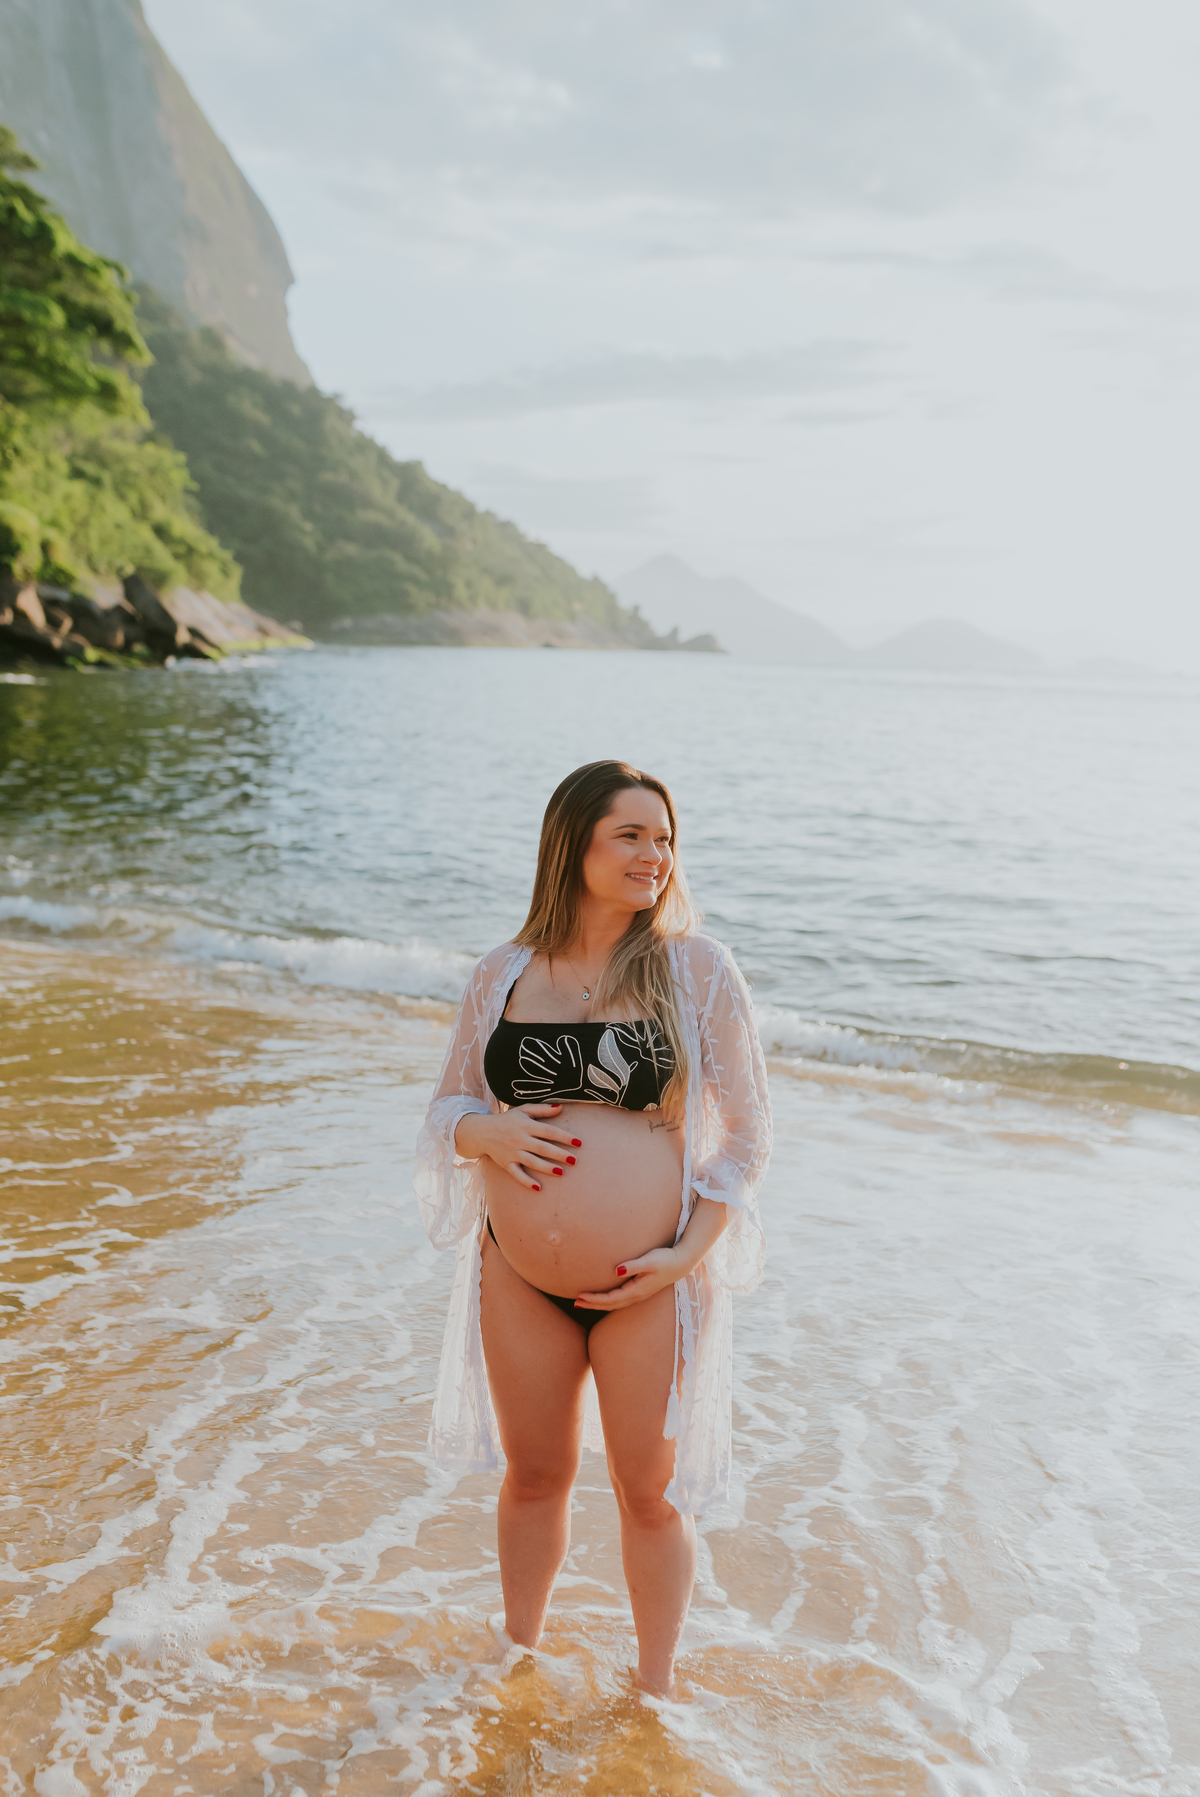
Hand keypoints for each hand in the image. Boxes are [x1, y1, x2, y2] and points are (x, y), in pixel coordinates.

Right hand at [456, 1103, 581, 1191]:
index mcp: (526, 1125)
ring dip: (547, 1168)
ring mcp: (512, 1153)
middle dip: (559, 1154)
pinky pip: (517, 1174)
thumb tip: (561, 1107)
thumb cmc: (508, 1120)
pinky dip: (527, 1181)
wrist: (482, 1131)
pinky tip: (538, 1188)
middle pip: (543, 1148)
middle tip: (574, 1160)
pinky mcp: (506, 1164)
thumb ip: (542, 1109)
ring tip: (561, 1172)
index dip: (564, 1137)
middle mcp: (520, 1139)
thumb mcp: (523, 1110)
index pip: (548, 1131)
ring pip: (532, 1162)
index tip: (579, 1142)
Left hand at [574, 1245, 685, 1310]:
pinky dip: (608, 1300)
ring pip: (614, 1303)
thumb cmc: (666, 1259)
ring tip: (583, 1301)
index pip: (611, 1299)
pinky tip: (602, 1297)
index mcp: (637, 1290)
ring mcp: (639, 1294)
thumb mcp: (650, 1261)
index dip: (594, 1299)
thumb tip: (616, 1270)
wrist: (682, 1263)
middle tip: (575, 1302)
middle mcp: (637, 1296)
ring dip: (598, 1303)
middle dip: (592, 1304)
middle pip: (610, 1304)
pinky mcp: (640, 1290)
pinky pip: (619, 1299)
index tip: (579, 1297)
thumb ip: (633, 1266)